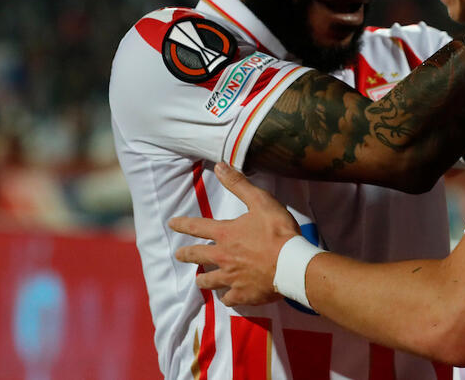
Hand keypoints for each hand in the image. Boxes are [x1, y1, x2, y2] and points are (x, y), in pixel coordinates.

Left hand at [170, 162, 300, 307]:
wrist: (292, 264)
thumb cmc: (278, 231)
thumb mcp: (261, 201)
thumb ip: (239, 184)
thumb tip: (219, 166)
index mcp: (225, 234)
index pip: (197, 227)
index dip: (183, 224)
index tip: (171, 223)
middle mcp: (222, 257)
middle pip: (197, 257)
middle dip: (186, 255)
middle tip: (179, 255)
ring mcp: (231, 278)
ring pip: (208, 281)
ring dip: (203, 279)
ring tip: (201, 280)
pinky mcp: (242, 294)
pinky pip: (228, 298)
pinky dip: (227, 296)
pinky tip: (228, 296)